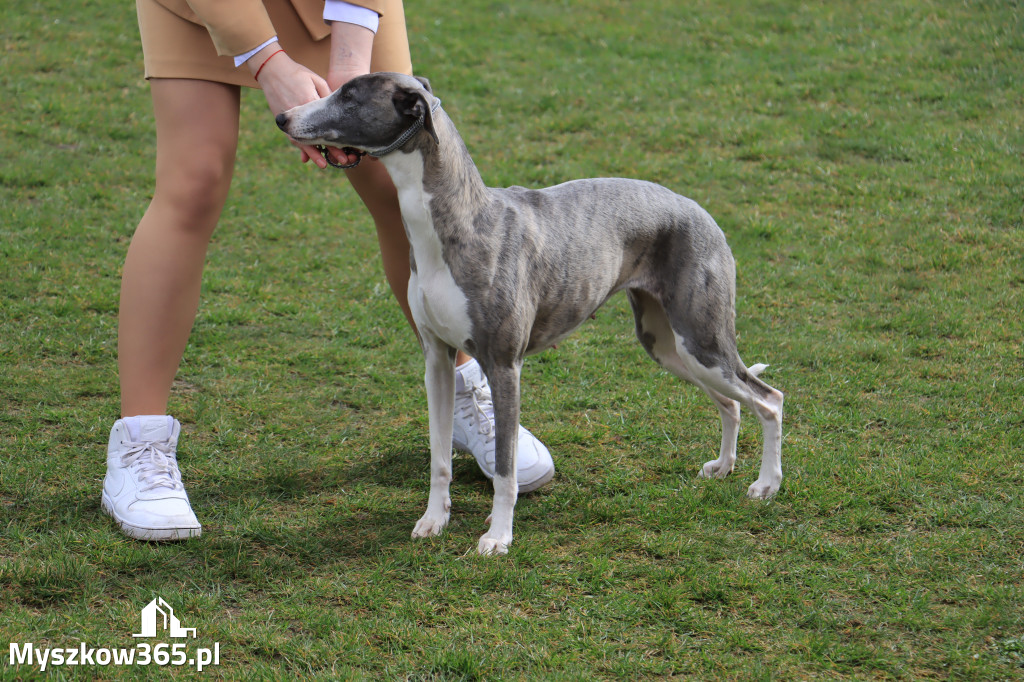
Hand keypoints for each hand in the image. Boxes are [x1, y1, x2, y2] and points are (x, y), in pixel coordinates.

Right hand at [249, 46, 332, 167]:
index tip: (347, 149)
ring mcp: (288, 119)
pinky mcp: (282, 120)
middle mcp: (297, 114)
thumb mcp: (317, 81)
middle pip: (314, 137)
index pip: (324, 124)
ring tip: (323, 165)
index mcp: (308, 102)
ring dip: (313, 153)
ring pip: (301, 141)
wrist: (271, 69)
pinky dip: (299, 147)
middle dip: (328, 150)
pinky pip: (292, 137)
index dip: (336, 138)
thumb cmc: (298, 73)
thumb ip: (327, 96)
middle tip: (342, 161)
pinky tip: (306, 158)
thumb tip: (339, 111)